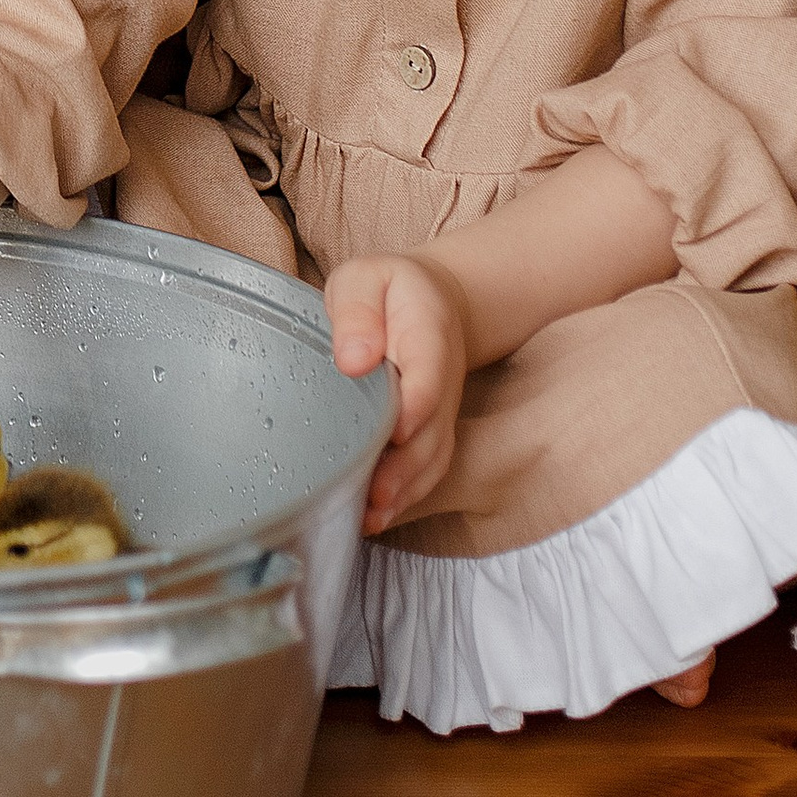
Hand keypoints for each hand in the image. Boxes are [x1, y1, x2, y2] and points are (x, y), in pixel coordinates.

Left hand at [323, 251, 470, 534]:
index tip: (394, 433)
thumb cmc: (390, 290)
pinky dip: (405, 496)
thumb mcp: (367, 278)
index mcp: (427, 335)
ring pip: (432, 459)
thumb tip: (353, 359)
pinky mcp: (432, 433)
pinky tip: (374, 517)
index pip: (428, 378)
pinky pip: (427, 469)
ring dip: (404, 492)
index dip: (415, 409)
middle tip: (371, 497)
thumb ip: (358, 311)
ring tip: (368, 518)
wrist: (437, 302)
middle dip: (404, 469)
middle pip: (431, 432)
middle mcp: (442, 382)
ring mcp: (441, 413)